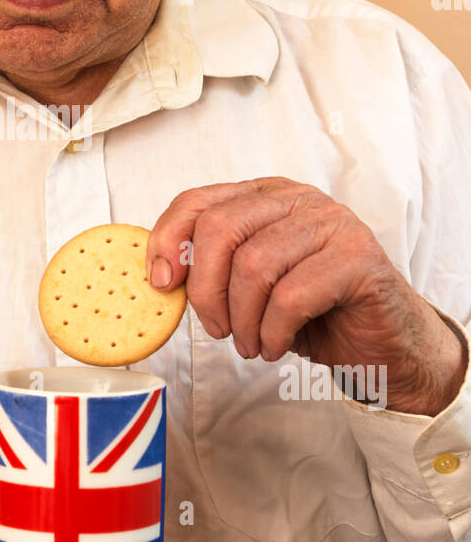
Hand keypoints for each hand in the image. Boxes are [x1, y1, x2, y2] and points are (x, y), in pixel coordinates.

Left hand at [146, 177, 467, 416]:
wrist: (381, 345)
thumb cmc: (311, 314)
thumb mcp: (249, 287)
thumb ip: (211, 269)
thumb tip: (159, 275)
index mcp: (264, 197)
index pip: (197, 201)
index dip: (167, 240)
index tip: (161, 285)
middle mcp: (297, 198)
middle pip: (220, 228)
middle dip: (206, 290)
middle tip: (217, 330)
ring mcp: (332, 222)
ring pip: (254, 265)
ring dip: (242, 320)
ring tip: (252, 344)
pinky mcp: (358, 256)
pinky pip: (292, 295)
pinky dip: (273, 331)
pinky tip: (277, 344)